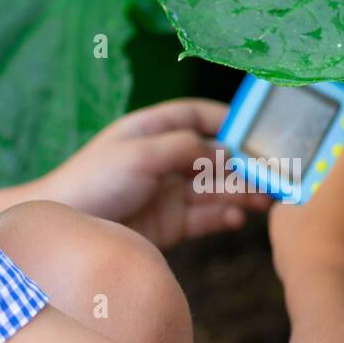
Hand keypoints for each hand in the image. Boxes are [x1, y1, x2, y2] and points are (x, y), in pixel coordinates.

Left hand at [34, 99, 271, 249]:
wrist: (67, 227)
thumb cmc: (94, 180)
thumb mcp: (139, 154)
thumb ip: (185, 147)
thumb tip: (225, 152)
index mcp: (152, 130)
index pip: (197, 115)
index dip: (228, 119)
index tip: (261, 129)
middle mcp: (164, 158)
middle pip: (214, 155)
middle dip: (245, 163)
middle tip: (276, 174)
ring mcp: (168, 192)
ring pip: (215, 188)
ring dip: (242, 191)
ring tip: (266, 199)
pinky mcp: (169, 223)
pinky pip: (205, 217)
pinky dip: (223, 216)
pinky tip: (237, 217)